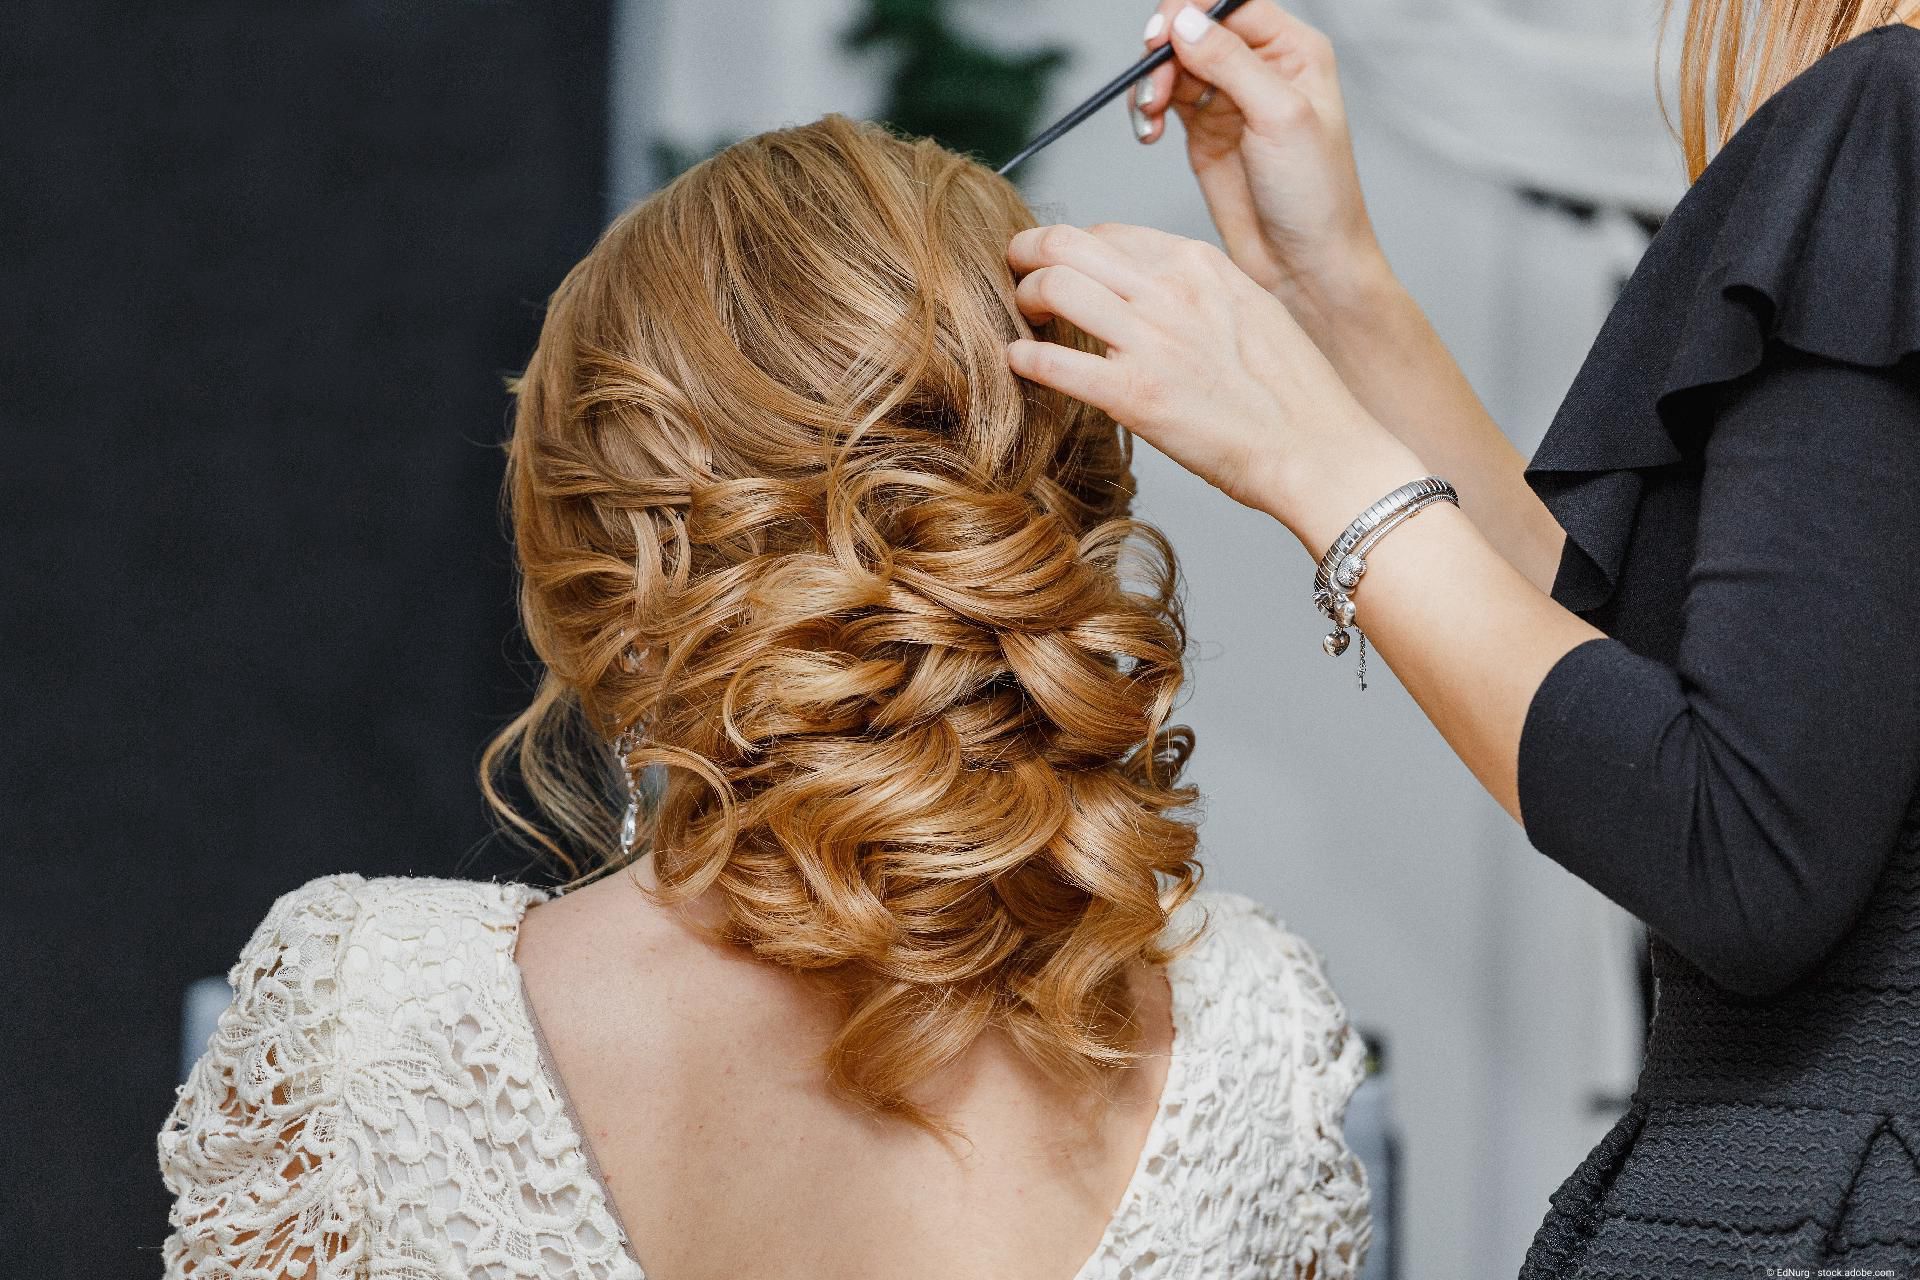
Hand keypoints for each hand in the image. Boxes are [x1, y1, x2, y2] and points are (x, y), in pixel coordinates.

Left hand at [1005, 222, 1425, 553]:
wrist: (1321, 450)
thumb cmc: (1293, 394)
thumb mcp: (1249, 310)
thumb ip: (1197, 292)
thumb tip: (1152, 292)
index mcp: (1199, 264)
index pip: (1108, 232)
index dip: (1071, 248)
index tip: (1058, 269)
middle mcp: (1172, 291)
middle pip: (1067, 243)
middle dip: (1027, 254)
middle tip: (1015, 277)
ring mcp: (1152, 342)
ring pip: (1052, 286)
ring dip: (1022, 300)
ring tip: (1021, 321)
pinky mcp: (1136, 397)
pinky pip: (1053, 362)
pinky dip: (1023, 359)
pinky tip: (1019, 366)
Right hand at [1127, 2, 1383, 313]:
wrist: (1304, 264)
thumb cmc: (1316, 195)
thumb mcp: (1280, 117)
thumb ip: (1232, 63)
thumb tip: (1185, 22)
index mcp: (1294, 50)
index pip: (1232, 5)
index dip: (1191, 11)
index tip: (1162, 34)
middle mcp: (1262, 68)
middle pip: (1195, 30)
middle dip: (1165, 50)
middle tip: (1151, 84)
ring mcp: (1230, 100)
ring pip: (1174, 64)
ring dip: (1151, 84)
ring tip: (1149, 117)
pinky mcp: (1205, 132)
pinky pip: (1164, 102)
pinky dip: (1146, 111)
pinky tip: (1148, 133)